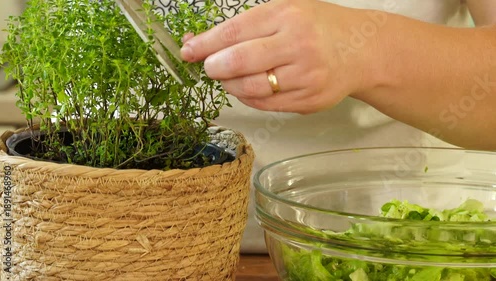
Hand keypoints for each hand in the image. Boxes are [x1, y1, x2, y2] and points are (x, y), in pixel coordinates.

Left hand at [180, 0, 379, 113]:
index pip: (233, 32)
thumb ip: (246, 25)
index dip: (204, 44)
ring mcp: (304, 77)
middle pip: (238, 62)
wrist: (361, 51)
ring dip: (230, 84)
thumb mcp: (286, 10)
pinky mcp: (308, 101)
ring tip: (230, 76)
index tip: (188, 50)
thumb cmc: (318, 27)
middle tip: (210, 66)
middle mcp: (297, 46)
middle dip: (214, 67)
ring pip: (249, 88)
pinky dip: (248, 96)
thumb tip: (199, 42)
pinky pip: (265, 104)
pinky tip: (248, 86)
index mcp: (287, 16)